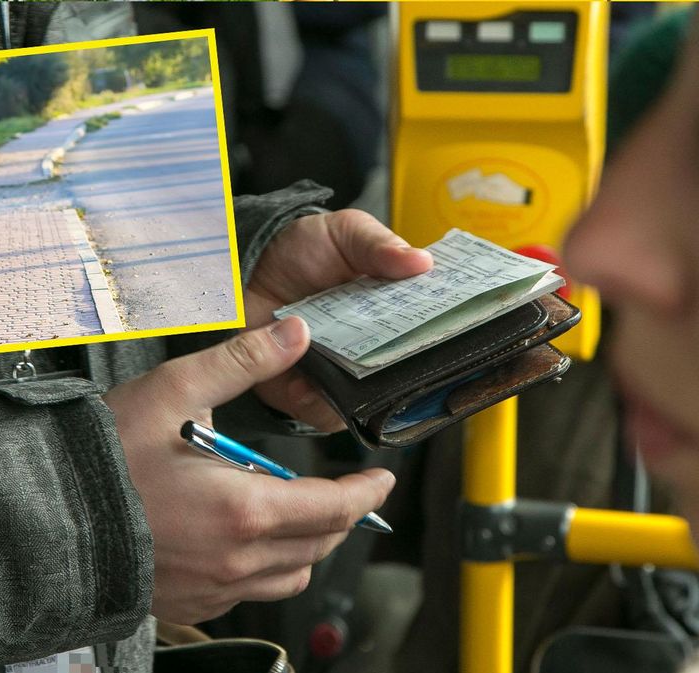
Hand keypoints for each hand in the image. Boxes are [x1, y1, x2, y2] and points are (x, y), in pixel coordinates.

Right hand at [104, 316, 395, 624]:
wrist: (39, 521)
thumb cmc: (101, 460)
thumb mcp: (173, 393)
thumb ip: (243, 362)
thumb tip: (296, 334)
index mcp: (245, 509)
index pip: (336, 508)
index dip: (367, 492)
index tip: (381, 479)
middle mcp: (238, 560)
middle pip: (321, 545)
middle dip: (343, 516)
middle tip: (344, 490)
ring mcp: (215, 590)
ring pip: (291, 577)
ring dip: (308, 546)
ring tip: (295, 513)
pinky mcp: (191, 605)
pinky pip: (251, 594)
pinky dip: (267, 568)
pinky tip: (244, 539)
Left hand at [246, 209, 432, 431]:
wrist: (244, 274)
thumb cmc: (303, 253)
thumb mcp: (346, 233)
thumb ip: (379, 245)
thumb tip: (423, 262)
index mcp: (394, 309)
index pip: (431, 327)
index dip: (443, 332)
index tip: (454, 330)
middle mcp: (374, 347)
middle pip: (406, 372)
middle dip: (406, 369)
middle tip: (397, 354)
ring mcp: (344, 374)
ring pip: (370, 401)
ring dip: (362, 391)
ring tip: (349, 368)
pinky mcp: (310, 395)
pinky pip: (325, 413)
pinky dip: (319, 403)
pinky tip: (310, 383)